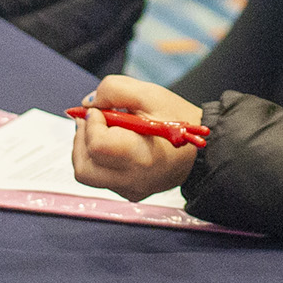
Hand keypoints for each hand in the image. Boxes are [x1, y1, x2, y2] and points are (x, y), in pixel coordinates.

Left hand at [67, 74, 203, 201]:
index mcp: (141, 156)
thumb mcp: (149, 93)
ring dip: (86, 148)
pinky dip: (98, 158)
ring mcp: (130, 189)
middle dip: (81, 138)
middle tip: (92, 120)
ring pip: (87, 174)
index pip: (98, 145)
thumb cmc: (177, 119)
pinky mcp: (129, 192)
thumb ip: (114, 90)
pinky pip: (100, 177)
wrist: (201, 148)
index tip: (101, 110)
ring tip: (101, 129)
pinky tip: (114, 143)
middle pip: (84, 167)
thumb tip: (86, 105)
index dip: (92, 123)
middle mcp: (133, 180)